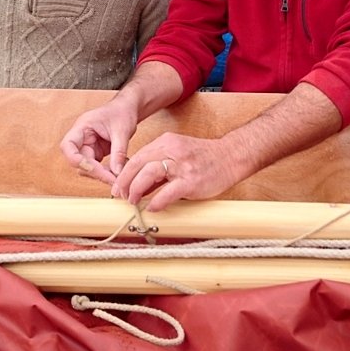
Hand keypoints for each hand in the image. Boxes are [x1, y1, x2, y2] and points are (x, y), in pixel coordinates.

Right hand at [60, 99, 138, 185]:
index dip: (74, 159)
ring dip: (102, 174)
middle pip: (79, 161)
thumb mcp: (122, 130)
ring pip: (88, 167)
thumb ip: (119, 152)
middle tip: (114, 179)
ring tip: (120, 173)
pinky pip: (97, 167)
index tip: (90, 168)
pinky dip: (107, 172)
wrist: (127, 109)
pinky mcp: (96, 153)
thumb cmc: (122, 112)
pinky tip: (120, 169)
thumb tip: (117, 173)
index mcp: (82, 127)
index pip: (68, 145)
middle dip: (96, 171)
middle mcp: (82, 138)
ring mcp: (88, 147)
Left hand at [112, 132, 236, 211]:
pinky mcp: (191, 181)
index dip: (124, 173)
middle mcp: (172, 150)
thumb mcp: (178, 155)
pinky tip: (153, 208)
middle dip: (124, 181)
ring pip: (149, 173)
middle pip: (138, 163)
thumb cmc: (205, 158)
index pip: (137, 156)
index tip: (118, 186)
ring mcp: (182, 165)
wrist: (231, 157)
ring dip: (136, 189)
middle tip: (121, 195)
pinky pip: (168, 192)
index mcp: (166, 142)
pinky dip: (157, 202)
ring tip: (133, 201)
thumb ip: (159, 167)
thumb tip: (138, 186)